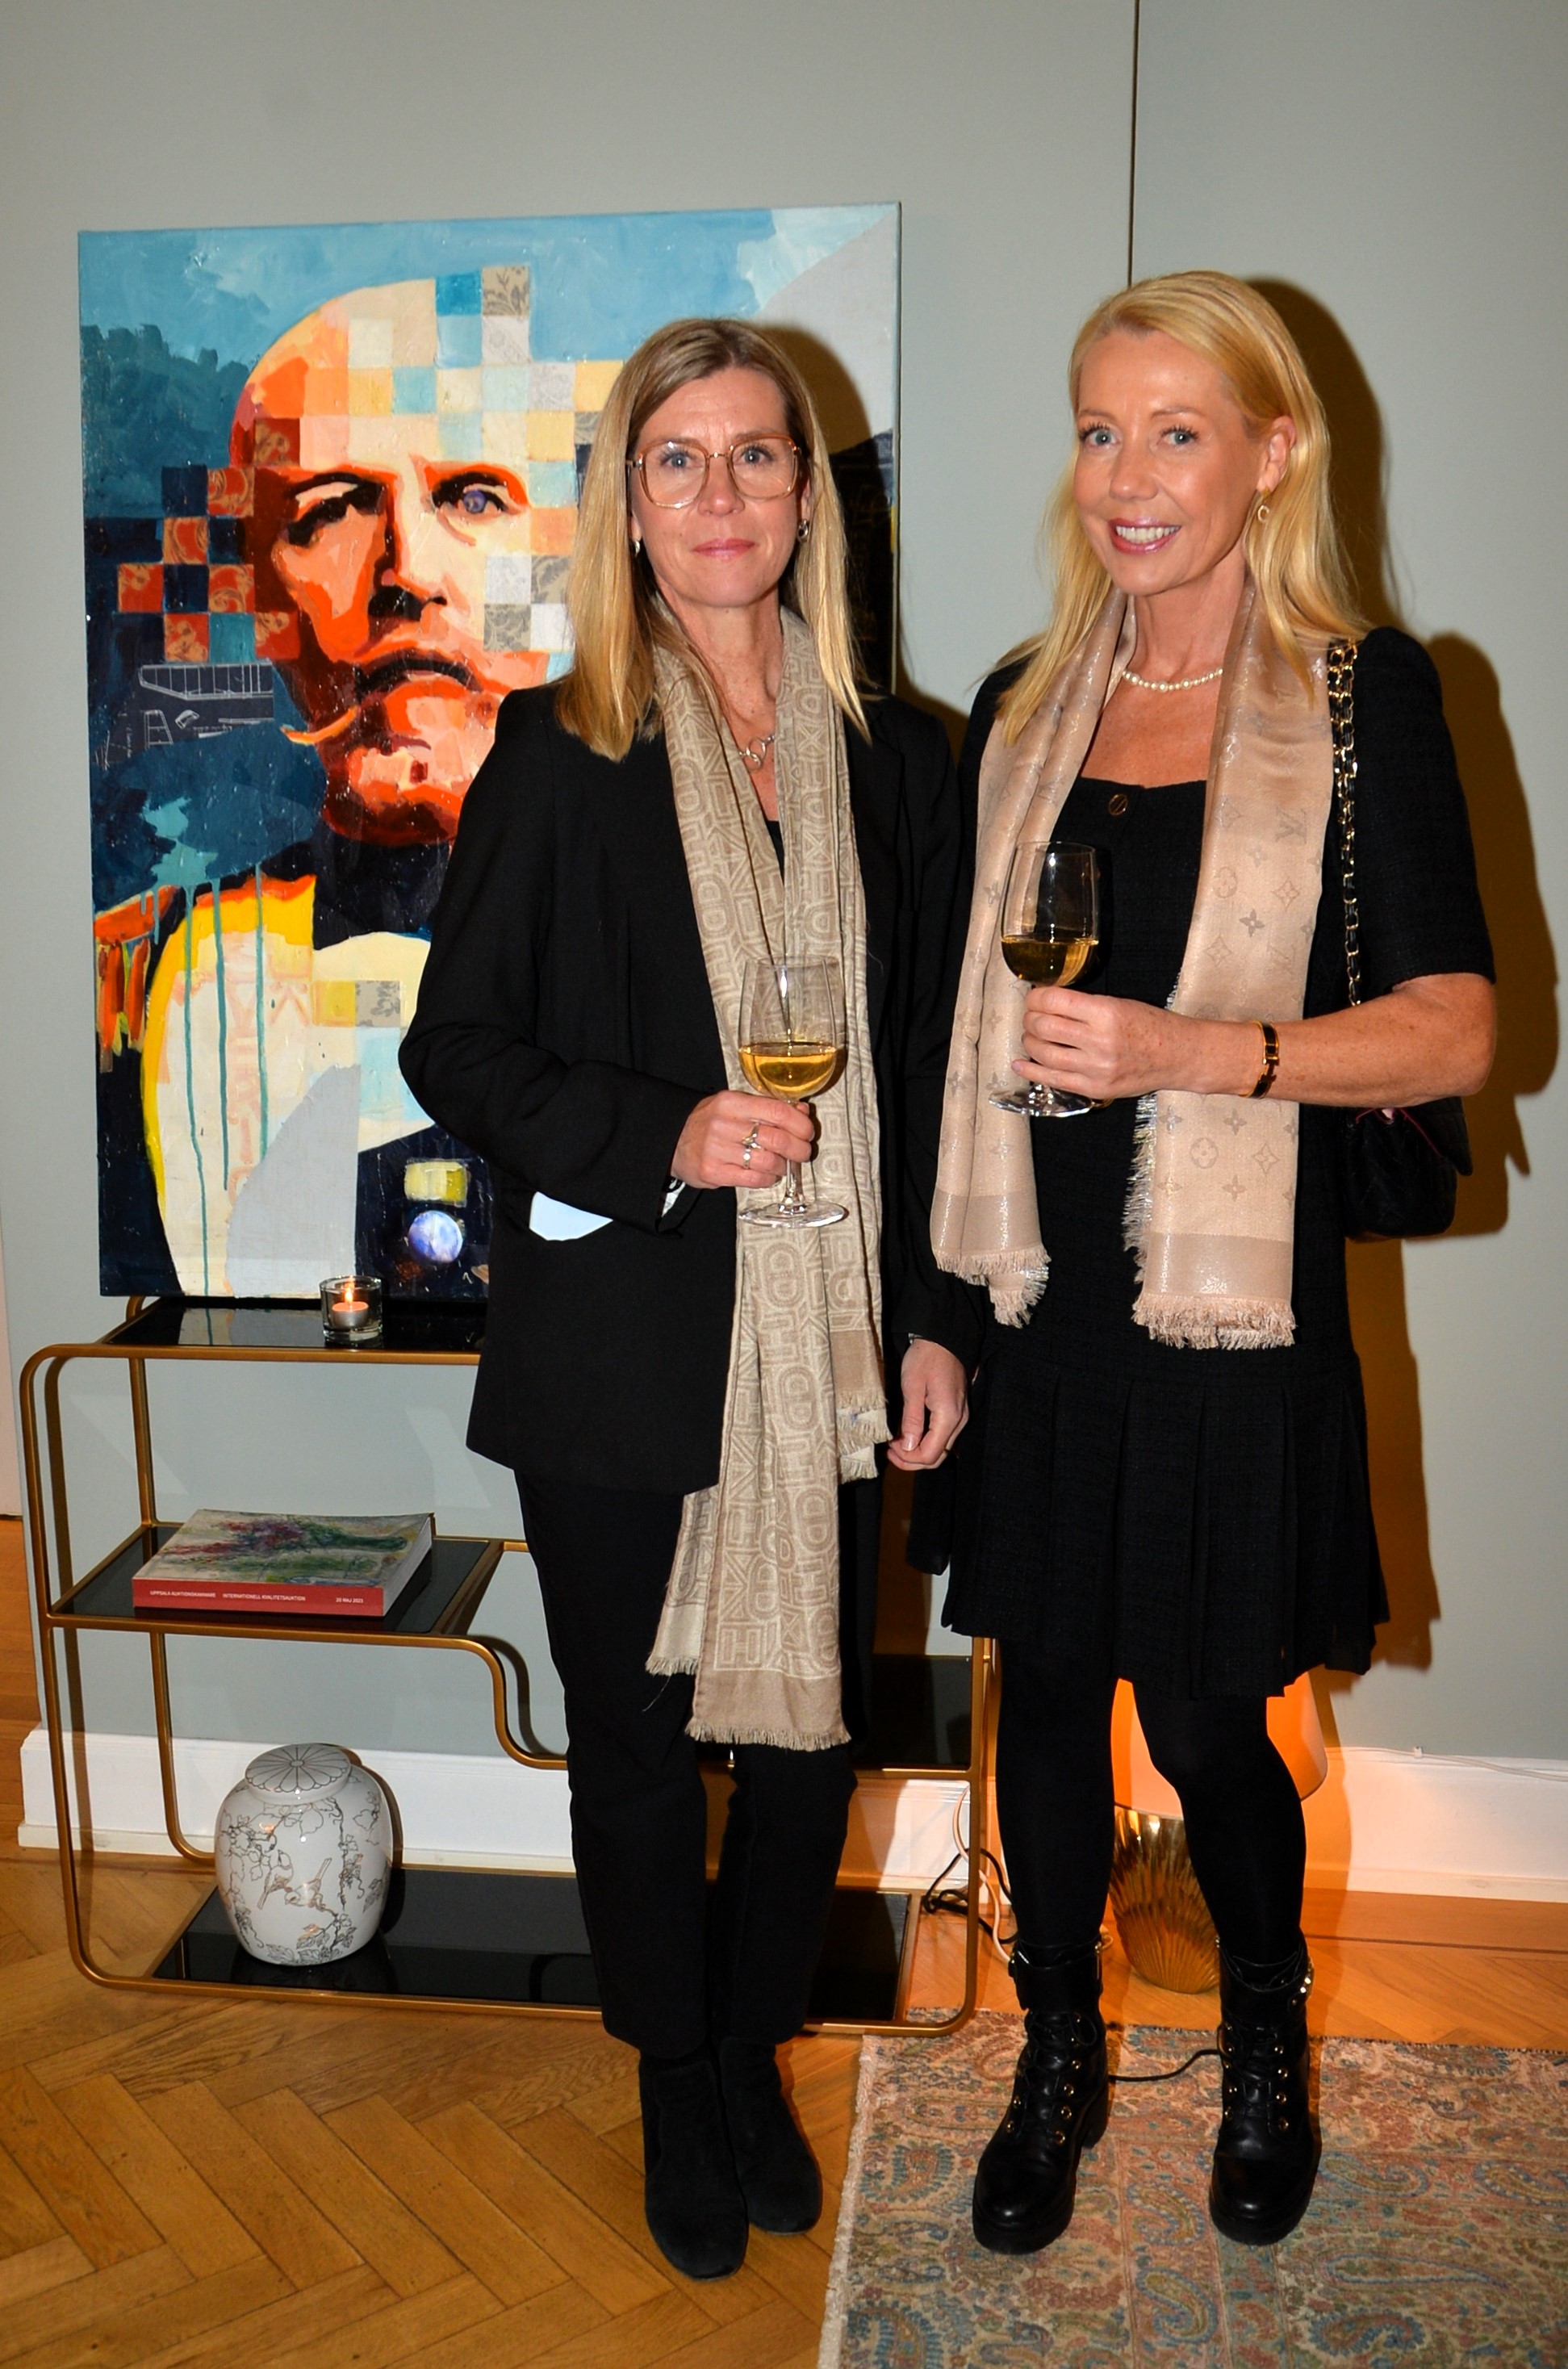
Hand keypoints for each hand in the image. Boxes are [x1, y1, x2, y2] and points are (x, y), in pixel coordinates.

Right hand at [671, 1091, 815, 1191]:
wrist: (671, 1140)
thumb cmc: (710, 1122)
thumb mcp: (736, 1106)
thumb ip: (768, 1107)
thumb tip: (802, 1112)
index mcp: (731, 1102)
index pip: (777, 1110)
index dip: (800, 1124)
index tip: (808, 1132)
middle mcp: (723, 1124)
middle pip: (776, 1138)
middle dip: (798, 1149)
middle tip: (803, 1152)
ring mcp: (716, 1149)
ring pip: (767, 1161)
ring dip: (782, 1166)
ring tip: (781, 1164)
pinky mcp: (712, 1172)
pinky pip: (753, 1179)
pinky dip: (767, 1178)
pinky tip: (767, 1174)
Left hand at [886, 1339, 968, 1472]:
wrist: (943, 1339)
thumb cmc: (926, 1357)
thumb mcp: (912, 1386)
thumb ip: (911, 1419)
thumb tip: (907, 1447)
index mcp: (948, 1416)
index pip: (930, 1454)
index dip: (908, 1458)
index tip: (890, 1449)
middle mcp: (959, 1421)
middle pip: (937, 1457)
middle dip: (912, 1460)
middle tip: (890, 1452)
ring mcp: (960, 1417)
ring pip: (941, 1449)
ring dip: (918, 1452)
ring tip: (896, 1445)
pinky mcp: (956, 1412)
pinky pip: (943, 1437)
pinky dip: (926, 1442)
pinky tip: (909, 1435)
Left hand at [1017, 986, 1193, 1101]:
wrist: (1178, 1056)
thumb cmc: (1151, 1026)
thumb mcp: (1120, 1004)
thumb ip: (1084, 1005)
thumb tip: (1047, 1003)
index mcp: (1105, 1012)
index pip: (1053, 1001)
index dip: (1036, 997)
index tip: (1034, 997)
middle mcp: (1099, 1041)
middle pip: (1043, 1026)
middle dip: (1030, 1018)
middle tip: (1032, 1015)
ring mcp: (1095, 1068)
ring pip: (1043, 1053)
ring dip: (1029, 1041)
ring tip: (1031, 1035)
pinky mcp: (1094, 1088)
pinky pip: (1053, 1080)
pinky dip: (1031, 1071)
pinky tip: (1020, 1063)